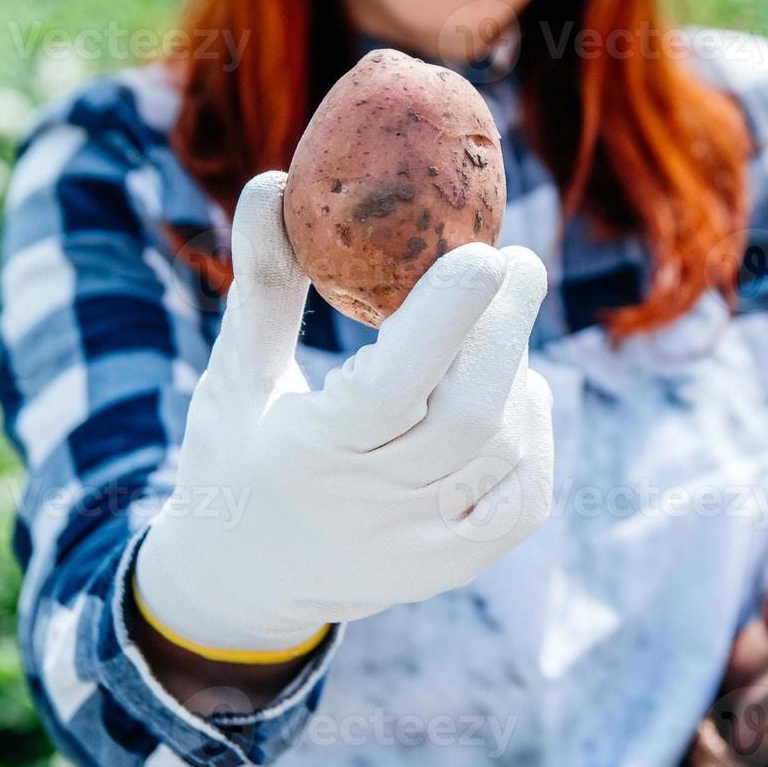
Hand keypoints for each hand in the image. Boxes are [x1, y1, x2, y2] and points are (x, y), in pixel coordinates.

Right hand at [134, 171, 553, 658]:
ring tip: (498, 328)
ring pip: (503, 451)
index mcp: (306, 456)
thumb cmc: (236, 458)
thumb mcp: (234, 374)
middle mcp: (368, 511)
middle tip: (521, 262)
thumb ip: (263, 283)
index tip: (484, 251)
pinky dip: (533, 435)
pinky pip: (524, 498)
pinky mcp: (453, 569)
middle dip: (507, 329)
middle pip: (470, 417)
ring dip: (517, 375)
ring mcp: (417, 550)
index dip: (446, 316)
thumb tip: (274, 181)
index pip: (392, 384)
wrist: (243, 585)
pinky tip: (514, 395)